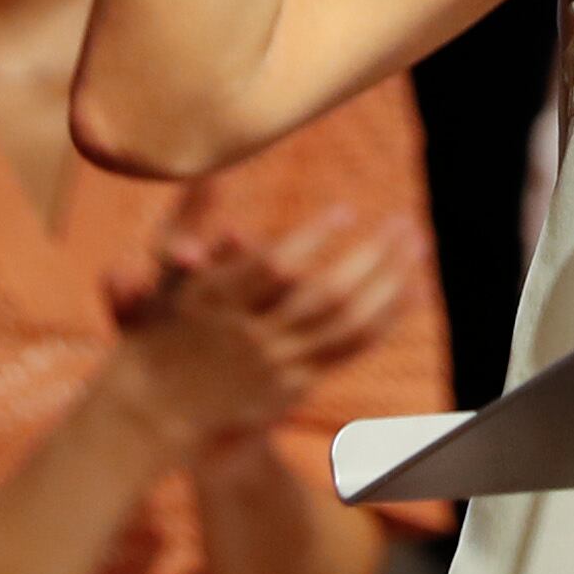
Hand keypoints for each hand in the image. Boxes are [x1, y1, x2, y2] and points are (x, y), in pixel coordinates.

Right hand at [110, 202, 429, 454]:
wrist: (156, 409)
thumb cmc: (163, 325)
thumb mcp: (166, 268)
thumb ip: (190, 214)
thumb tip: (211, 164)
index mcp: (216, 301)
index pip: (275, 268)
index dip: (313, 238)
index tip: (345, 209)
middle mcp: (250, 335)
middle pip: (325, 297)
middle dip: (371, 257)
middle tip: (403, 220)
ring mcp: (277, 364)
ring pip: (348, 324)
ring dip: (389, 282)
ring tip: (417, 244)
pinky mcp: (297, 383)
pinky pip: (353, 348)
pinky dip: (388, 316)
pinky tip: (413, 287)